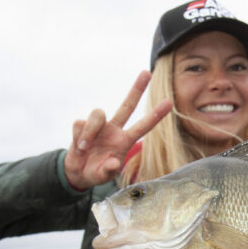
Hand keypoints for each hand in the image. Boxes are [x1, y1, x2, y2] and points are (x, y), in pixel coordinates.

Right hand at [64, 71, 172, 189]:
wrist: (77, 173)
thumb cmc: (96, 173)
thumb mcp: (103, 176)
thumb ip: (108, 171)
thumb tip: (113, 163)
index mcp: (124, 141)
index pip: (143, 126)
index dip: (156, 115)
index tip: (170, 102)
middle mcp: (114, 130)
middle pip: (127, 105)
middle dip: (137, 89)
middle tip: (147, 72)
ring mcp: (99, 126)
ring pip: (98, 113)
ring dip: (90, 131)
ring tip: (84, 148)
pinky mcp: (82, 126)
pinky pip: (80, 124)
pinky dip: (78, 137)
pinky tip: (79, 148)